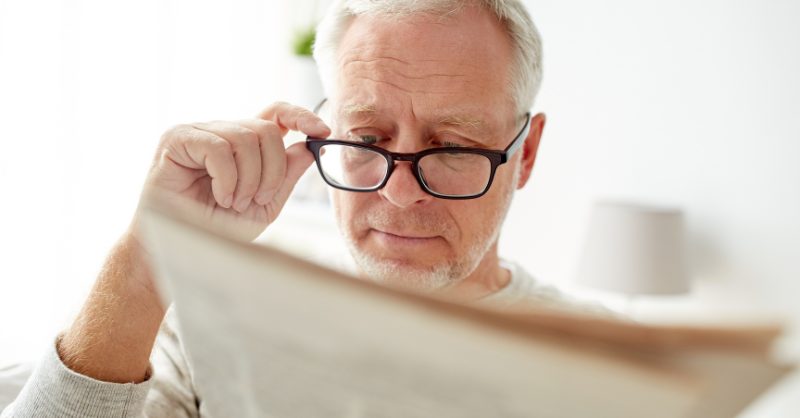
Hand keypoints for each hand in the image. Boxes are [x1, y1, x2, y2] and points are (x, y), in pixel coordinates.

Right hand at [139, 102, 329, 240]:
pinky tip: (220, 196)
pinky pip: (218, 147)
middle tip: (257, 199)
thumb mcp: (264, 206)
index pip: (276, 113)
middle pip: (267, 129)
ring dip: (249, 178)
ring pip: (246, 137)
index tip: (322, 131)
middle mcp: (221, 131)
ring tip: (233, 202)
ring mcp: (198, 131)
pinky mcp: (177, 139)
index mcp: (243, 145)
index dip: (301, 116)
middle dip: (273, 169)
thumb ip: (286, 176)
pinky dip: (227, 178)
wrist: (179, 250)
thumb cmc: (216, 230)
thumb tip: (308, 148)